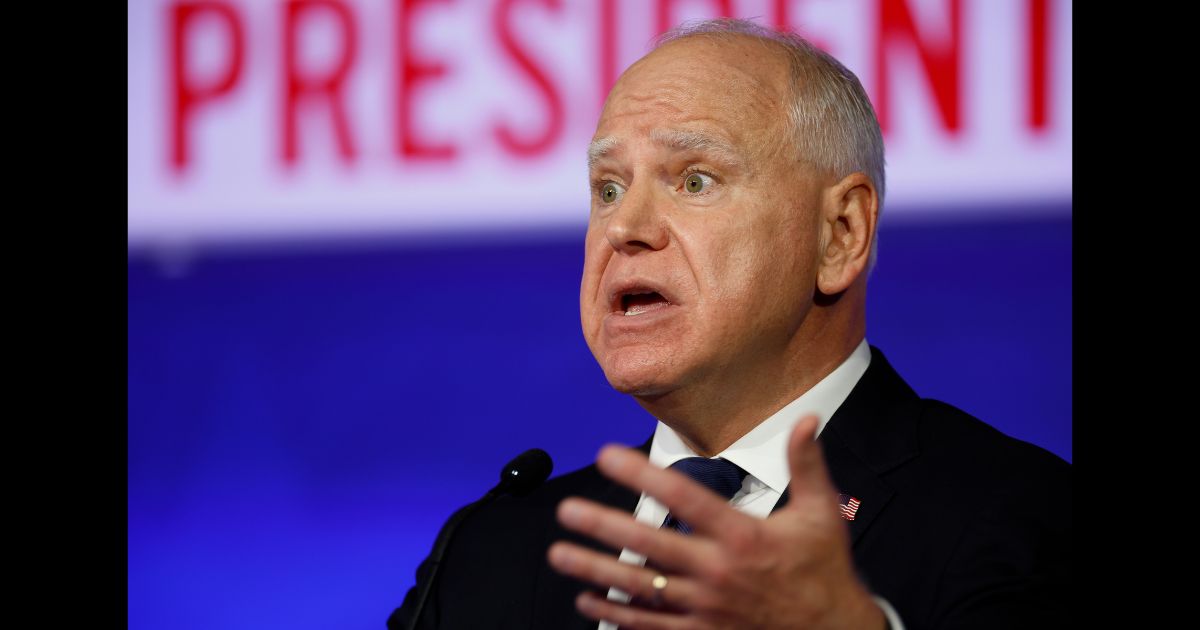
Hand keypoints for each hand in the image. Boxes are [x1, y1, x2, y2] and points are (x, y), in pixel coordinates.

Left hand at [547, 415, 885, 629]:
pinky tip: (588, 601)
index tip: (609, 455)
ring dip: (595, 569)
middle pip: (648, 544)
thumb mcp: (820, 515)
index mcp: (742, 536)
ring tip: (560, 554)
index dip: (642, 473)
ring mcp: (705, 606)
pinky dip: (615, 614)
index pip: (683, 496)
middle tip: (568, 511)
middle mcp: (717, 571)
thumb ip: (807, 464)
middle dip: (602, 526)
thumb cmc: (823, 574)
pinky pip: (649, 626)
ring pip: (639, 586)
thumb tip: (806, 420)